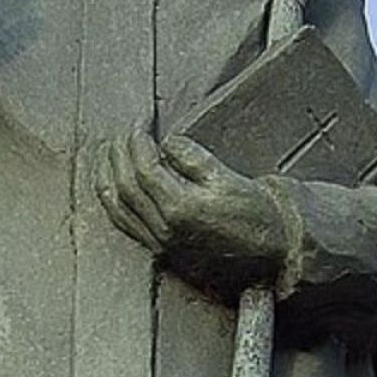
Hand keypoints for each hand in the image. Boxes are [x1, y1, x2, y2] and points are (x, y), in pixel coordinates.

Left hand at [96, 133, 293, 298]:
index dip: (137, 142)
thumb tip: (166, 143)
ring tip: (106, 154)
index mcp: (182, 209)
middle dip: (117, 154)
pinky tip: (110, 185)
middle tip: (120, 134)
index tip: (139, 124)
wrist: (271, 250)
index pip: (144, 169)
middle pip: (124, 186)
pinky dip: (111, 201)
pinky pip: (124, 224)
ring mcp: (160, 244)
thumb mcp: (227, 177)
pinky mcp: (161, 252)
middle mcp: (165, 230)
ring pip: (116, 208)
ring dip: (105, 176)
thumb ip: (192, 158)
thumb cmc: (254, 214)